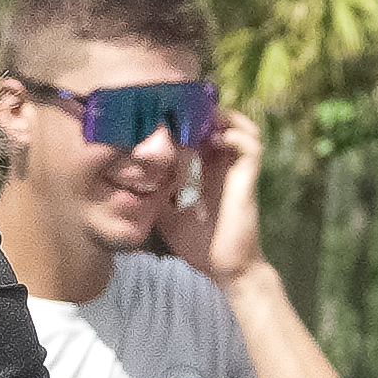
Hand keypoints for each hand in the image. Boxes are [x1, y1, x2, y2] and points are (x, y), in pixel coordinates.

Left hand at [161, 106, 267, 286]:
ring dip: (226, 119)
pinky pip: (251, 147)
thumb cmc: (198, 242)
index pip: (204, 133)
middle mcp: (224, 166)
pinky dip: (236, 136)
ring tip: (204, 120)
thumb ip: (154, 194)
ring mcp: (237, 171)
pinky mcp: (247, 180)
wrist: (223, 267)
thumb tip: (126, 183)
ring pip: (243, 128)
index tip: (170, 112)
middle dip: (206, 112)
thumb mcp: (166, 212)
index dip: (191, 118)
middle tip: (185, 109)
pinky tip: (216, 138)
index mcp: (207, 170)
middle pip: (224, 123)